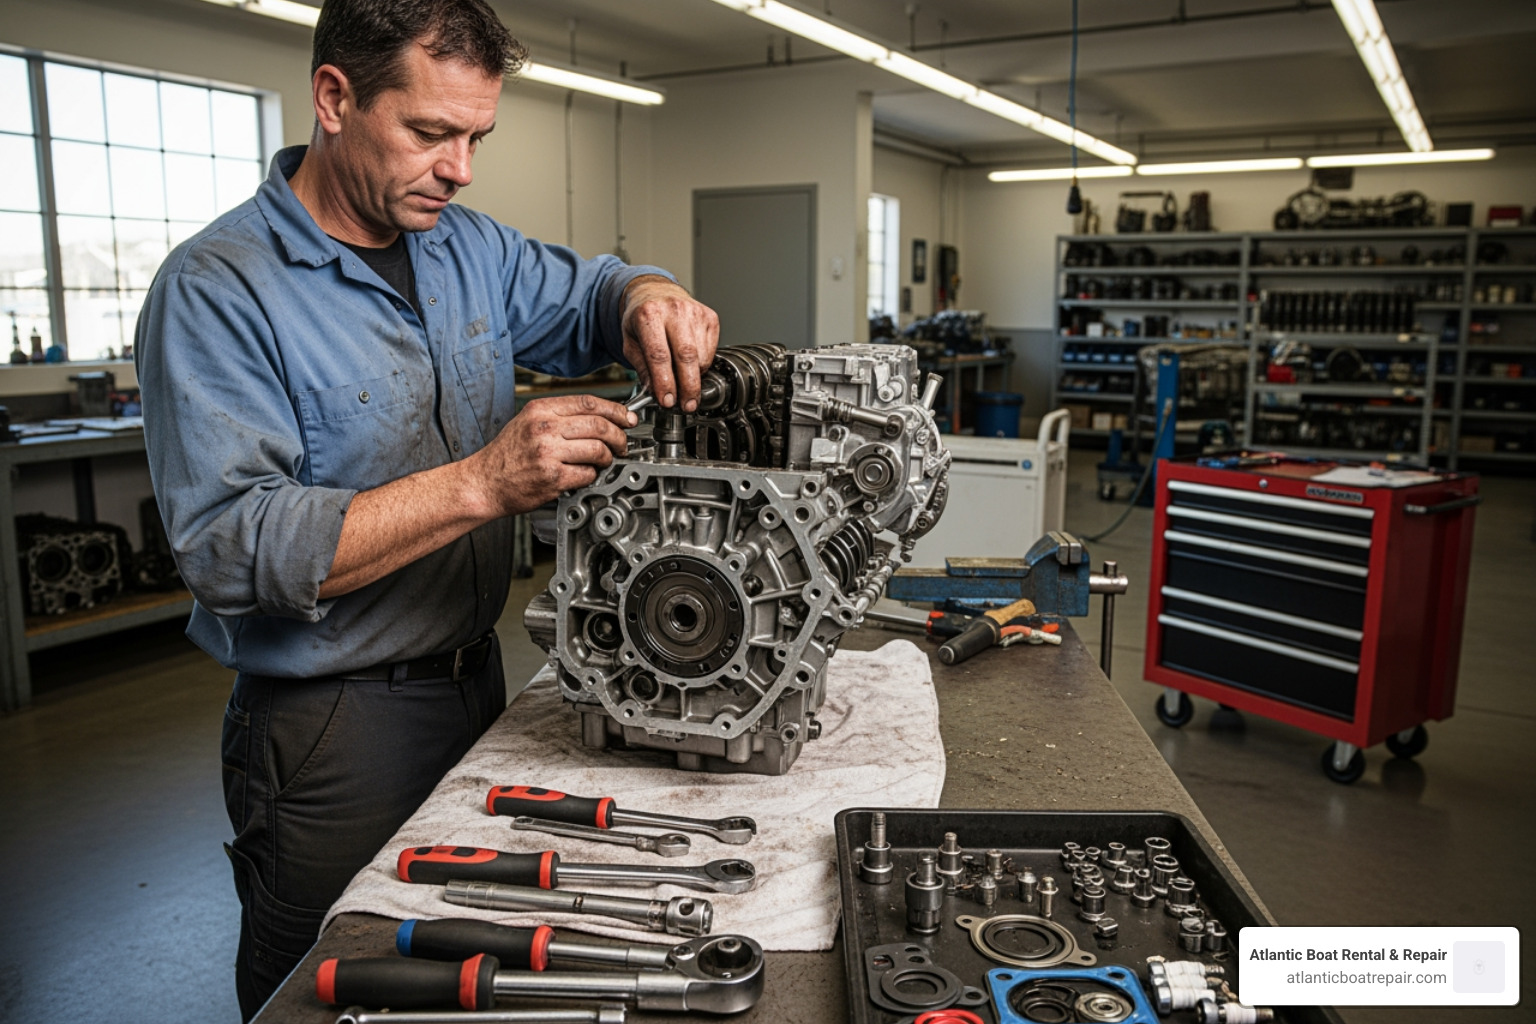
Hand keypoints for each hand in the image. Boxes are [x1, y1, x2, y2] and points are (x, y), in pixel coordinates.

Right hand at [472, 394, 634, 515]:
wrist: (484, 482)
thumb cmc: (506, 455)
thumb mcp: (527, 422)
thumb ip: (559, 417)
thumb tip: (598, 418)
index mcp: (540, 410)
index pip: (588, 403)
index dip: (615, 410)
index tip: (627, 418)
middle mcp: (544, 428)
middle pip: (598, 425)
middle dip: (618, 436)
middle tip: (622, 445)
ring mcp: (548, 453)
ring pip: (597, 450)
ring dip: (608, 458)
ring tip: (605, 462)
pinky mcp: (552, 477)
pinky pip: (587, 474)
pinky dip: (592, 476)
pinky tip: (586, 475)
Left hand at [620, 276, 719, 411]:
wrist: (655, 292)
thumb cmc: (642, 318)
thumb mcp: (630, 342)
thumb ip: (642, 369)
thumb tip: (655, 393)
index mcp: (649, 315)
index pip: (659, 354)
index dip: (665, 382)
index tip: (667, 401)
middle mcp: (674, 310)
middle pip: (686, 355)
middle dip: (687, 386)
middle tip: (686, 405)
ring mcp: (695, 312)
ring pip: (701, 356)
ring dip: (694, 377)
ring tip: (683, 383)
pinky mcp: (710, 317)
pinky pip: (711, 351)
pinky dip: (702, 365)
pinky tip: (691, 364)